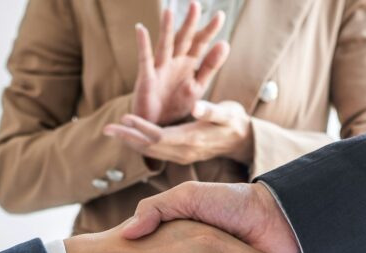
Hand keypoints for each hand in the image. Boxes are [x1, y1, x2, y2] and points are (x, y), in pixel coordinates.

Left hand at [105, 100, 253, 164]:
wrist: (242, 140)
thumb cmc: (235, 122)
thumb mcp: (227, 113)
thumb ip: (212, 110)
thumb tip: (195, 107)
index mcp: (191, 141)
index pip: (160, 137)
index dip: (141, 128)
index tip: (125, 118)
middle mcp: (183, 152)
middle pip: (149, 147)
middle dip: (128, 138)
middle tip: (106, 129)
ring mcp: (181, 155)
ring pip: (150, 151)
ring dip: (131, 141)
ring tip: (113, 132)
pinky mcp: (180, 154)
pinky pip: (155, 152)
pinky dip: (140, 144)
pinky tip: (130, 137)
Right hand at [132, 3, 229, 125]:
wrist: (158, 127)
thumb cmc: (176, 104)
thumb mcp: (198, 86)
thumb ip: (210, 66)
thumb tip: (225, 44)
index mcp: (188, 64)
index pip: (200, 43)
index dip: (209, 31)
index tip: (220, 16)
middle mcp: (174, 62)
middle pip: (183, 40)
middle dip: (189, 23)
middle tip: (196, 4)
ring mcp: (160, 68)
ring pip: (165, 45)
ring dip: (166, 29)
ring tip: (169, 12)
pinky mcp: (146, 78)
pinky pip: (144, 59)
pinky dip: (143, 45)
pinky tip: (141, 29)